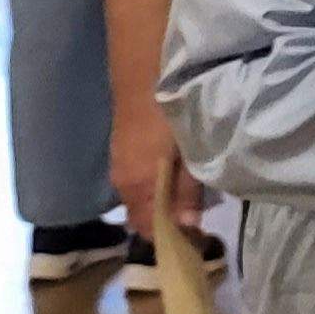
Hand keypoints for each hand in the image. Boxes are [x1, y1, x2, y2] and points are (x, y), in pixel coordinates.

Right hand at [110, 113, 205, 229]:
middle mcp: (123, 182)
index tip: (196, 236)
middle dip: (165, 221)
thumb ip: (187, 190)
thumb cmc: (170, 114)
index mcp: (138, 187)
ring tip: (188, 195)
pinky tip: (173, 173)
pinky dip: (153, 186)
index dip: (171, 237)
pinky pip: (135, 181)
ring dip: (159, 202)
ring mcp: (119, 165)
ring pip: (138, 198)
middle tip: (196, 215)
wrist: (142, 76)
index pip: (147, 229)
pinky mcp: (121, 151)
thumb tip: (187, 226)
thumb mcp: (188, 152)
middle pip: (141, 216)